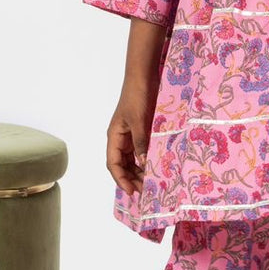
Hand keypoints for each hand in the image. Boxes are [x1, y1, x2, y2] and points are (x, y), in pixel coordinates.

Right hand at [107, 75, 156, 196]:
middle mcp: (120, 138)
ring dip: (139, 171)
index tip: (132, 192)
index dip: (121, 179)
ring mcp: (129, 135)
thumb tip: (143, 164)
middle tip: (145, 191)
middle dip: (131, 178)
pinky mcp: (140, 131)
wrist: (143, 77)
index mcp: (114, 136)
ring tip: (151, 182)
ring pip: (131, 159)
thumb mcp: (139, 121)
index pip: (113, 164)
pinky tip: (154, 166)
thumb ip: (140, 143)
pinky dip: (145, 160)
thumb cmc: (137, 97)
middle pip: (122, 165)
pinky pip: (140, 150)